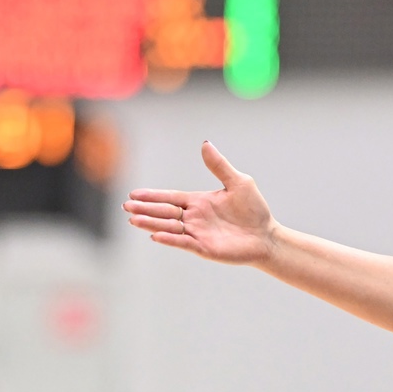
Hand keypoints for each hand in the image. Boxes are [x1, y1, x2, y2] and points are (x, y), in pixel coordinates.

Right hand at [123, 141, 277, 265]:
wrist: (266, 236)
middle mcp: (194, 217)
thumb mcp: (238, 182)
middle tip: (126, 206)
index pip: (170, 198)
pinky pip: (183, 242)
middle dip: (145, 209)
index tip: (133, 194)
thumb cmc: (254, 210)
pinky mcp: (204, 248)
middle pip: (164, 212)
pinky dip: (170, 239)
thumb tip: (205, 143)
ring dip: (151, 224)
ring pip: (169, 227)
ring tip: (134, 220)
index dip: (152, 196)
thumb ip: (219, 166)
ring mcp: (197, 233)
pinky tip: (156, 235)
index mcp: (198, 202)